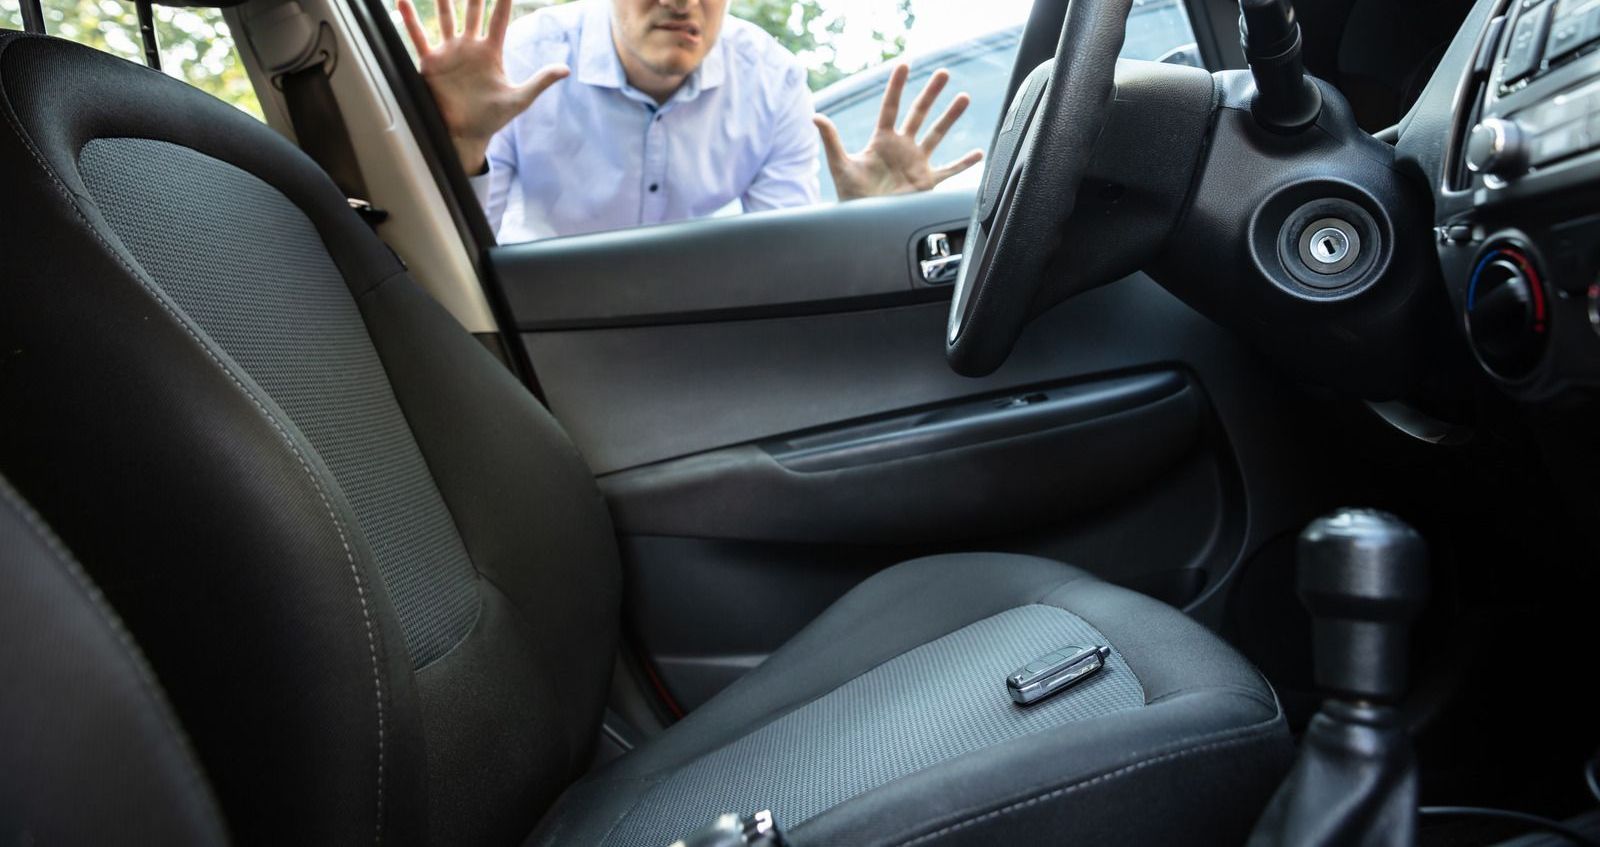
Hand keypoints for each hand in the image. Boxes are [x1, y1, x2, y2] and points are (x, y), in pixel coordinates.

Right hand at [397, 0, 568, 172]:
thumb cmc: (492, 118)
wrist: (465, 134)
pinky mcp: (431, 62)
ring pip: (446, 17)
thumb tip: (566, 69)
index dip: (503, 0)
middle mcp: (470, 47)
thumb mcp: (519, 99)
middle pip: (473, 10)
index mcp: (491, 52)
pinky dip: (410, 19)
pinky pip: (419, 36)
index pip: (499, 19)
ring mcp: (449, 52)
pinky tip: (402, 0)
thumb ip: (540, 81)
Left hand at [814, 64, 984, 200]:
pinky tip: (978, 154)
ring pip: (937, 135)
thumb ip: (831, 140)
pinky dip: (964, 164)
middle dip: (931, 93)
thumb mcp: (840, 165)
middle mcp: (902, 147)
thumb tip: (815, 116)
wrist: (864, 223)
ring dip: (950, 117)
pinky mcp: (926, 182)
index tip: (904, 65)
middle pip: (919, 114)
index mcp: (882, 140)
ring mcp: (916, 163)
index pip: (890, 107)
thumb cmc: (850, 196)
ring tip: (963, 97)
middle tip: (943, 73)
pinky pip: (949, 171)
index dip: (896, 86)